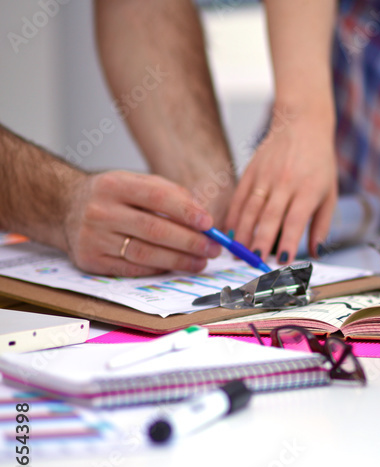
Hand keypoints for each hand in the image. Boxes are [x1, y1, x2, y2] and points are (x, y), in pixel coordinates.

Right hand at [63, 171, 220, 276]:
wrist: (65, 208)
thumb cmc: (113, 196)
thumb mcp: (136, 183)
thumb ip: (171, 195)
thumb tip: (205, 220)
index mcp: (114, 184)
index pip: (156, 197)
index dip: (186, 212)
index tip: (209, 224)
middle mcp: (100, 210)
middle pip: (154, 230)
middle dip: (190, 242)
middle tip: (213, 249)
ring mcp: (93, 237)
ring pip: (145, 254)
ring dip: (179, 260)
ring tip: (201, 261)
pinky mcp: (90, 260)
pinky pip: (132, 269)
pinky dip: (158, 269)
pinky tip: (174, 267)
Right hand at [226, 110, 336, 263]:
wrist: (302, 124)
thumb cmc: (320, 164)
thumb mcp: (329, 193)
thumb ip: (322, 225)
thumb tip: (315, 253)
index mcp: (309, 189)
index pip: (296, 219)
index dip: (287, 240)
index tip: (281, 261)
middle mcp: (286, 182)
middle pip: (270, 215)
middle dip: (260, 240)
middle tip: (253, 261)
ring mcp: (266, 175)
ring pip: (251, 207)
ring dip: (242, 232)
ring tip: (237, 252)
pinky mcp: (251, 169)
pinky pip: (239, 196)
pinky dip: (233, 215)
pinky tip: (229, 231)